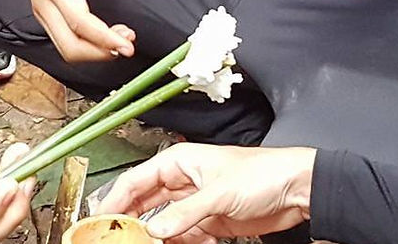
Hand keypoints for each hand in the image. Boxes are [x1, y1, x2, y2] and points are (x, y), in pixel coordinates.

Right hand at [20, 0, 137, 61]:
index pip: (79, 23)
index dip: (104, 38)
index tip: (128, 44)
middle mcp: (44, 3)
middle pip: (69, 46)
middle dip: (100, 52)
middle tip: (127, 45)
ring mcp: (41, 12)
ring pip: (65, 48)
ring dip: (94, 52)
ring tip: (120, 40)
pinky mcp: (45, 16)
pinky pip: (63, 41)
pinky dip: (86, 46)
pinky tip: (105, 38)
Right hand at [97, 144, 316, 243]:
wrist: (297, 190)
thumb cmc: (264, 173)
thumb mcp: (219, 194)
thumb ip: (185, 214)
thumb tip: (154, 230)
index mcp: (178, 162)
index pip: (134, 181)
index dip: (114, 201)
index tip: (100, 221)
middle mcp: (182, 182)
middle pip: (143, 204)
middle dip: (131, 222)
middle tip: (117, 238)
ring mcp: (194, 204)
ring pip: (162, 224)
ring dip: (157, 237)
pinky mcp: (208, 223)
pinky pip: (183, 236)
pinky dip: (180, 242)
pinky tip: (181, 243)